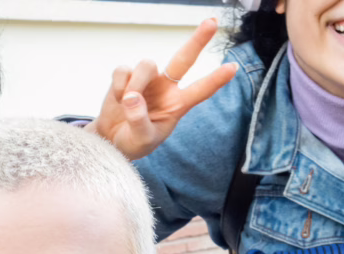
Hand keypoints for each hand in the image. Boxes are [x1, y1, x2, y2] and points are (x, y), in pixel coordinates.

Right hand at [86, 18, 238, 159]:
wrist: (110, 141)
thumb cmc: (133, 141)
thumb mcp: (141, 139)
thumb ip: (139, 121)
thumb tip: (133, 97)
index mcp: (177, 105)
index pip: (201, 90)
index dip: (216, 79)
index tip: (233, 68)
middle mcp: (166, 88)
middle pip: (184, 59)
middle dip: (198, 40)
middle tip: (213, 22)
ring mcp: (147, 80)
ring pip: (146, 64)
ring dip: (136, 83)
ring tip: (126, 102)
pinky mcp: (126, 76)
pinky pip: (123, 70)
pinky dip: (118, 85)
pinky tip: (117, 99)